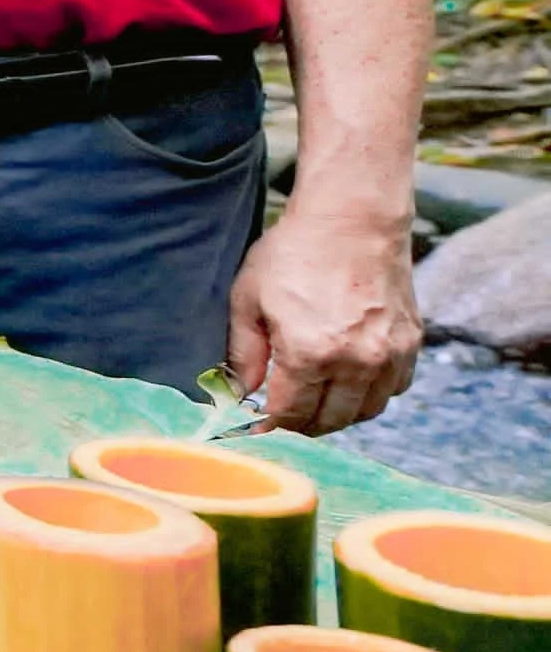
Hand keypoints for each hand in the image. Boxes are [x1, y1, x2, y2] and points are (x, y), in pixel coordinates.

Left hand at [226, 197, 420, 434]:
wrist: (353, 220)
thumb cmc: (293, 254)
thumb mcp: (248, 300)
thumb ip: (244, 354)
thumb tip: (240, 395)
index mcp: (310, 354)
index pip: (290, 413)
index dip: (271, 427)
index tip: (258, 431)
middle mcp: (356, 362)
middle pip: (330, 419)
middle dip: (302, 426)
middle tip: (284, 419)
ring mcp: (389, 355)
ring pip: (365, 411)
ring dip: (339, 416)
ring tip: (315, 405)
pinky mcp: (411, 343)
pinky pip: (393, 389)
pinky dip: (371, 396)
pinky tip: (350, 384)